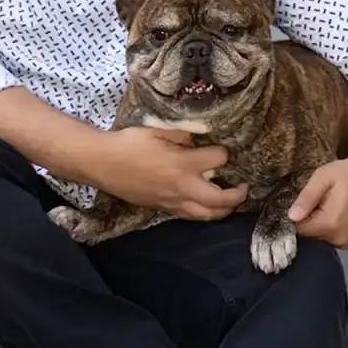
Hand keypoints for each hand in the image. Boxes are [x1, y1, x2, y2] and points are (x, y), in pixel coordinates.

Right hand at [91, 127, 248, 221]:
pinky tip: (205, 206)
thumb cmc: (129, 143)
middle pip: (220, 200)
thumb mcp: (159, 130)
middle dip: (237, 195)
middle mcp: (183, 187)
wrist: (103, 163)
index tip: (221, 149)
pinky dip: (203, 213)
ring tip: (230, 202)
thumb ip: (184, 134)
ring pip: (207, 215)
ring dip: (223, 210)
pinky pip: (190, 216)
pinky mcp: (163, 208)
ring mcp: (173, 201)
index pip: (218, 159)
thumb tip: (200, 137)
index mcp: (184, 164)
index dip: (223, 153)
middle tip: (244, 188)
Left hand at [287, 156, 347, 247]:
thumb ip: (307, 198)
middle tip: (314, 202)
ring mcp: (347, 241)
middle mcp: (339, 239)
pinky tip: (333, 212)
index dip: (295, 218)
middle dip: (308, 220)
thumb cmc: (345, 173)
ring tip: (324, 206)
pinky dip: (329, 227)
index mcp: (330, 224)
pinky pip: (331, 237)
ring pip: (320, 237)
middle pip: (310, 235)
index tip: (299, 205)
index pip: (300, 230)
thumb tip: (292, 217)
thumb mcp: (322, 178)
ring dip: (318, 224)